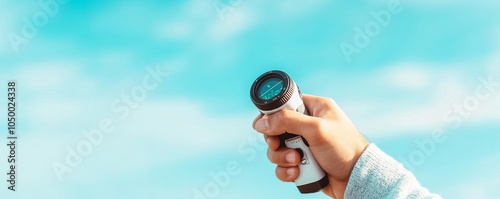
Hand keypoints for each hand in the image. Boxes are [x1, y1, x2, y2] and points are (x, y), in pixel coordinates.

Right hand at [252, 94, 368, 198]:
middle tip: (277, 144)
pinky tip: (297, 173)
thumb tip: (261, 122)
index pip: (285, 104)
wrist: (357, 179)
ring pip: (277, 149)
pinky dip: (286, 171)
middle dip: (275, 140)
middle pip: (276, 128)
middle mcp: (309, 125)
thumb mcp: (316, 129)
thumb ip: (287, 121)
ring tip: (296, 161)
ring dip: (281, 157)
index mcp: (315, 108)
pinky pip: (283, 165)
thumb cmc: (345, 149)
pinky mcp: (303, 163)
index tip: (265, 125)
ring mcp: (305, 145)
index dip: (272, 114)